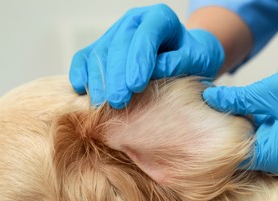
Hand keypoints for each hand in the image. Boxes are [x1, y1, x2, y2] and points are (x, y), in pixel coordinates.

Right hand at [69, 4, 223, 107]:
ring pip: (99, 52)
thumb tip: (153, 73)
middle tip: (117, 102)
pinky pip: (85, 57)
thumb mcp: (196, 59)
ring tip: (102, 104)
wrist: (185, 53)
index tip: (135, 87)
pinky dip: (80, 73)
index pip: (146, 36)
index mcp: (160, 17)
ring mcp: (116, 32)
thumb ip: (177, 63)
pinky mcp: (103, 46)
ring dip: (98, 80)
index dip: (138, 61)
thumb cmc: (193, 57)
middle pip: (118, 45)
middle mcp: (134, 20)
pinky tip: (81, 90)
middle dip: (116, 76)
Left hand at [203, 52, 277, 173]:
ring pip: (247, 136)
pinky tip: (230, 103)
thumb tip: (209, 99)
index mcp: (275, 155)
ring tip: (208, 106)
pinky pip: (258, 129)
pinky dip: (246, 117)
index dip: (210, 141)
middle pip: (238, 147)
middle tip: (195, 112)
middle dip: (218, 130)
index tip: (191, 126)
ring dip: (232, 121)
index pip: (232, 157)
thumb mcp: (270, 93)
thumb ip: (237, 99)